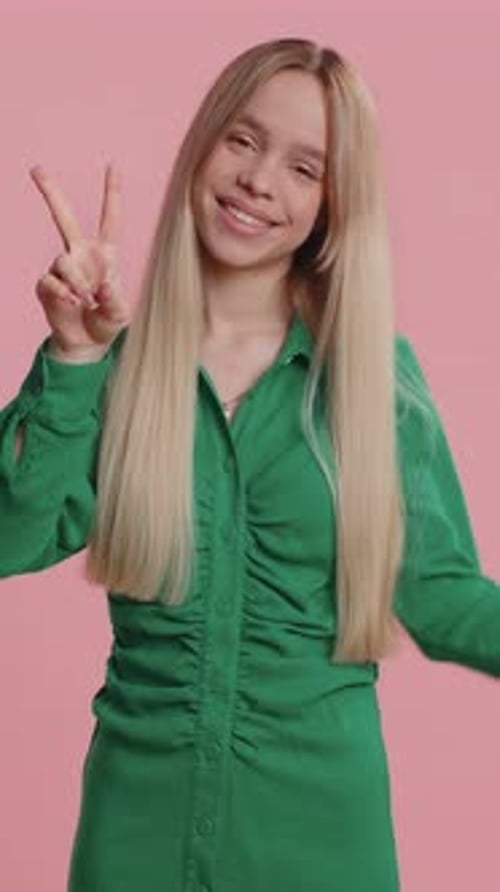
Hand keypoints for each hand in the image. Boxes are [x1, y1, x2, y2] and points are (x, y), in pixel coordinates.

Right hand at [30, 163, 129, 360]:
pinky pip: (51, 282)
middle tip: (36, 168)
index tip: (113, 165)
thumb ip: (115, 299)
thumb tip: (100, 286)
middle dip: (50, 192)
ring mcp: (61, 268)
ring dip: (76, 282)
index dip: (112, 193)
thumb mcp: (121, 313)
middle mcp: (80, 255)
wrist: (86, 343)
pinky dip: (63, 294)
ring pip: (63, 261)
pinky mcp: (46, 284)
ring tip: (86, 301)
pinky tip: (72, 304)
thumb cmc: (107, 322)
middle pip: (64, 218)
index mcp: (105, 254)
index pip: (110, 219)